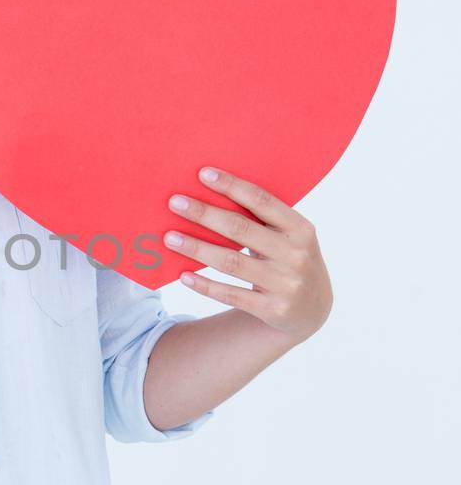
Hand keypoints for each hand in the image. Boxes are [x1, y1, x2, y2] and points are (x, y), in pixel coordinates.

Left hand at [164, 167, 333, 345]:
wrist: (313, 309)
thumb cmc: (289, 259)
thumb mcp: (289, 237)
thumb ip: (262, 220)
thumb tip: (210, 195)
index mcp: (300, 228)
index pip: (262, 201)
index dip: (232, 186)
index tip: (203, 174)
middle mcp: (295, 254)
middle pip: (240, 229)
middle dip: (204, 214)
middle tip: (175, 203)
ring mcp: (285, 284)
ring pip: (230, 262)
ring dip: (196, 248)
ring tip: (170, 238)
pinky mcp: (272, 310)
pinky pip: (230, 295)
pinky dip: (205, 285)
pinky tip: (183, 276)